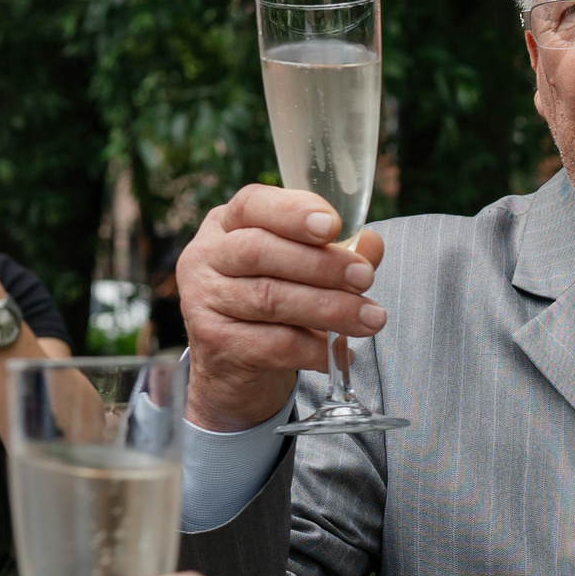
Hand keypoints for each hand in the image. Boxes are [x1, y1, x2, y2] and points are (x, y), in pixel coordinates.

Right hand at [179, 184, 385, 431]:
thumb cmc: (271, 307)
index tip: (334, 225)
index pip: (252, 204)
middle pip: (259, 251)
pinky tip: (340, 353)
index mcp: (226, 225)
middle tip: (365, 278)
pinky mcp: (214, 343)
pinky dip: (314, 348)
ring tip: (370, 319)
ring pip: (270, 299)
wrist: (233, 370)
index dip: (293, 212)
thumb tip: (371, 244)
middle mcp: (206, 257)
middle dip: (321, 264)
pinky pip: (273, 343)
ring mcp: (203, 300)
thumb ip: (335, 253)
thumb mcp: (301, 273)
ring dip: (329, 309)